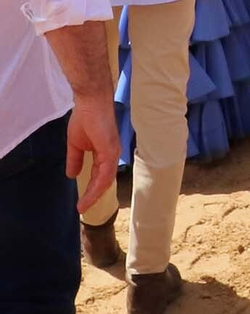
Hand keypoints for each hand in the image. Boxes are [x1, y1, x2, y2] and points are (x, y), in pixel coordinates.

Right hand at [65, 95, 119, 212]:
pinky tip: (89, 195)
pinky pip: (105, 173)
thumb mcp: (75, 145)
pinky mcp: (110, 150)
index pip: (100, 176)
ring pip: (106, 180)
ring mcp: (113, 153)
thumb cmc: (85, 119)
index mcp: (105, 153)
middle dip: (93, 196)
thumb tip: (72, 175)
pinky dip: (98, 186)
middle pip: (104, 181)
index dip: (91, 190)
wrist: (90, 103)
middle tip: (82, 209)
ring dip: (94, 195)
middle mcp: (111, 155)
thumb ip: (75, 160)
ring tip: (83, 206)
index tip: (81, 203)